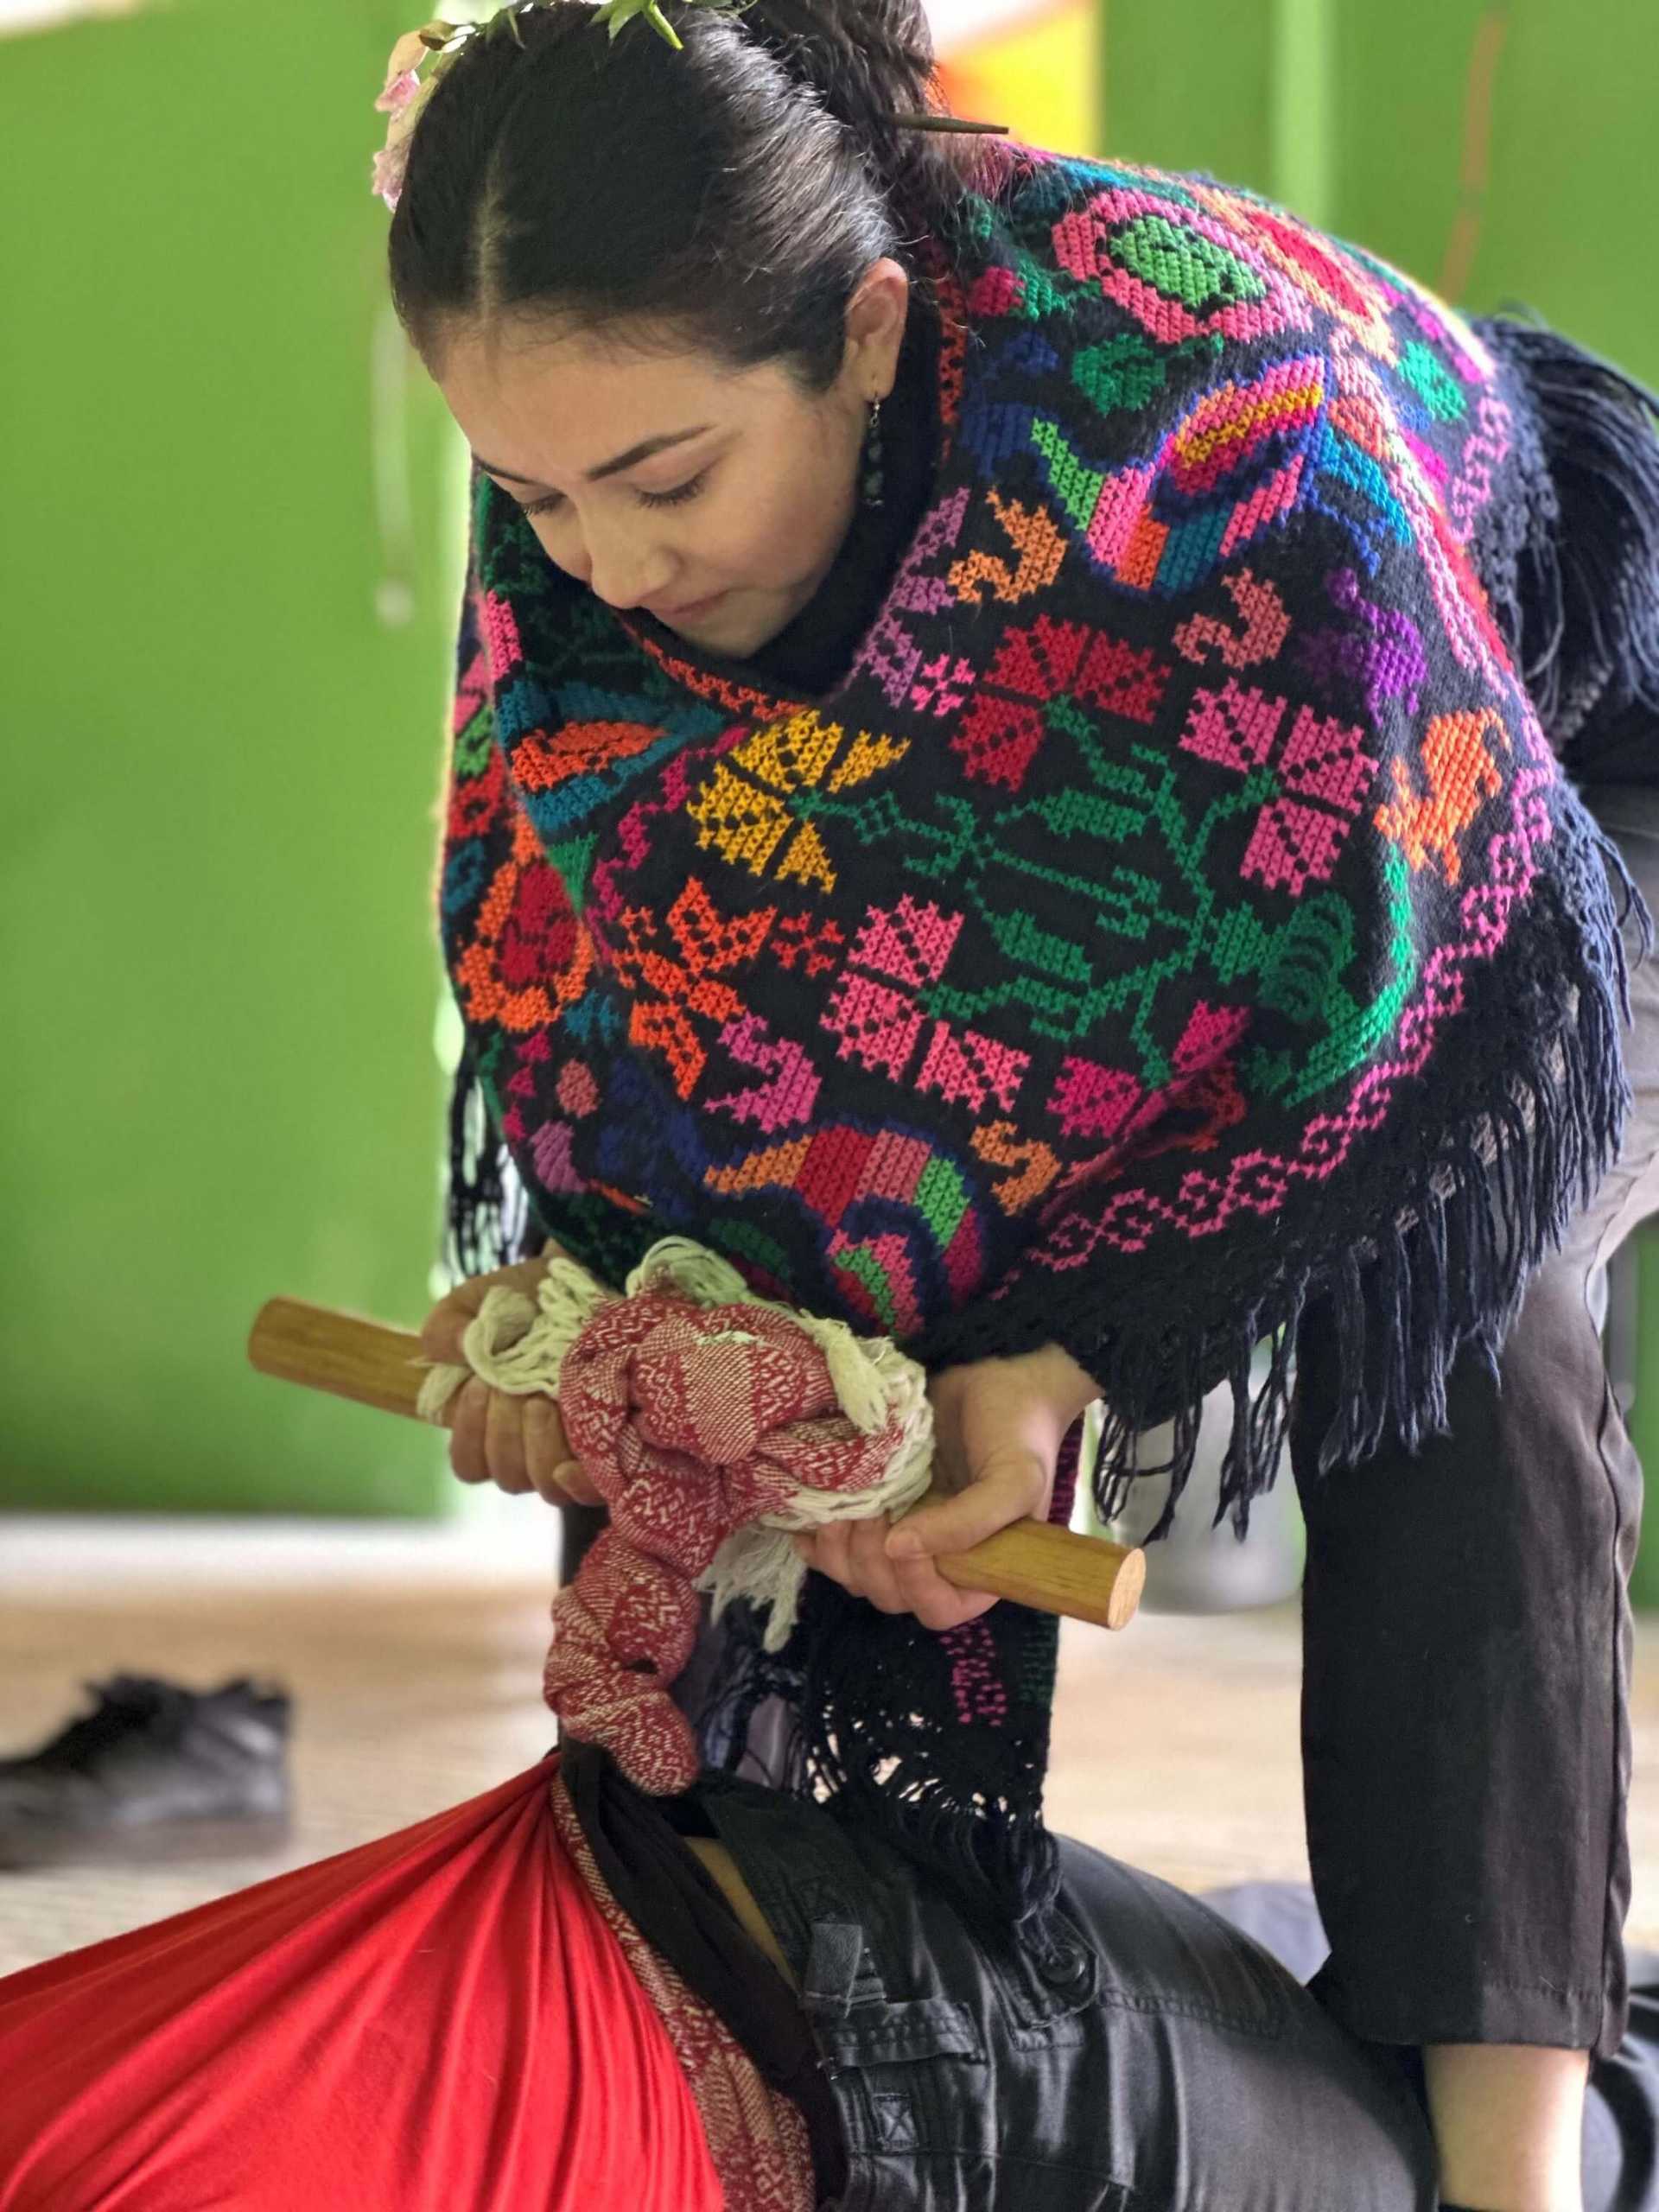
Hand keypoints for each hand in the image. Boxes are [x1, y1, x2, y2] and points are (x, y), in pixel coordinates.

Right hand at [419, 1249, 601, 1505]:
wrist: (578, 1284)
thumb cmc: (518, 1303)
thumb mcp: (471, 1306)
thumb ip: (446, 1329)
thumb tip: (456, 1350)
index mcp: (490, 1428)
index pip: (470, 1466)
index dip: (469, 1434)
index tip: (477, 1386)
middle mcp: (530, 1449)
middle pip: (510, 1476)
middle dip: (505, 1430)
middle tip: (516, 1387)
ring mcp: (571, 1450)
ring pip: (546, 1484)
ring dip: (539, 1443)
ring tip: (541, 1398)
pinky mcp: (610, 1443)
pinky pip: (595, 1488)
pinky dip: (581, 1479)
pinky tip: (572, 1461)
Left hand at [791, 1342, 1096, 1631]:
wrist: (996, 1373)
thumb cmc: (1017, 1430)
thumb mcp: (1014, 1480)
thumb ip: (971, 1522)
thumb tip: (900, 1547)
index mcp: (981, 1568)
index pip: (938, 1609)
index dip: (914, 1585)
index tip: (901, 1536)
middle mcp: (938, 1559)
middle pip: (889, 1594)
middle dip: (869, 1560)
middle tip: (867, 1510)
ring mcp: (901, 1533)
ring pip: (856, 1573)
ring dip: (839, 1550)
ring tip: (838, 1508)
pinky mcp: (873, 1506)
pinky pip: (835, 1545)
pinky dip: (816, 1539)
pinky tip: (806, 1520)